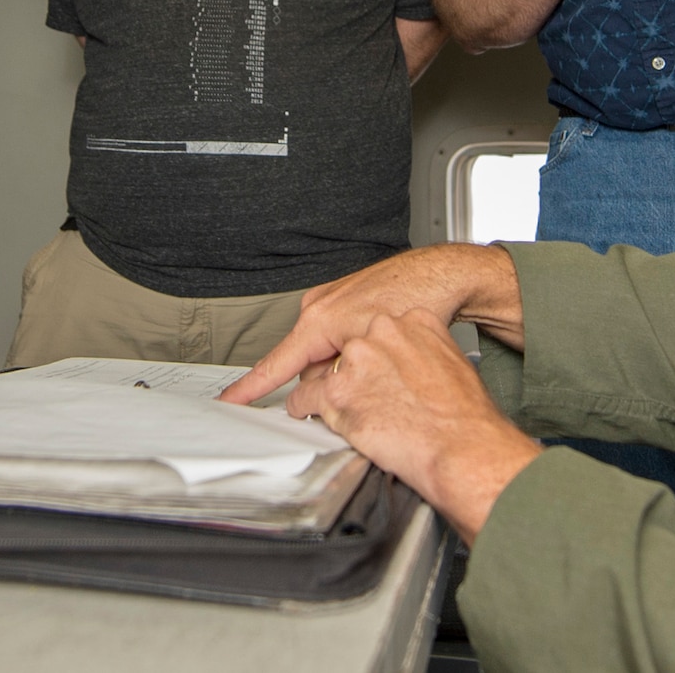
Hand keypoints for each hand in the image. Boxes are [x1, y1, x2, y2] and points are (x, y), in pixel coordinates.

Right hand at [219, 243, 521, 405]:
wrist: (444, 274)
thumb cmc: (416, 300)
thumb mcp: (373, 350)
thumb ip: (340, 376)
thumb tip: (322, 396)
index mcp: (319, 318)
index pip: (276, 363)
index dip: (251, 387)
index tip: (229, 401)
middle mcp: (320, 306)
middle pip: (307, 365)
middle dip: (325, 384)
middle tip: (358, 390)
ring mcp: (333, 302)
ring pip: (327, 355)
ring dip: (344, 368)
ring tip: (382, 365)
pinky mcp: (349, 304)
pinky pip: (340, 340)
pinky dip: (354, 353)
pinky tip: (382, 353)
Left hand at [286, 309, 540, 544]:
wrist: (464, 447)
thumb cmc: (466, 416)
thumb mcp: (452, 363)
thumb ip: (421, 354)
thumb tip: (408, 367)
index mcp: (413, 320)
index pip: (377, 333)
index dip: (375, 359)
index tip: (376, 373)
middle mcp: (382, 331)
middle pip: (349, 350)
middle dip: (354, 374)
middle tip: (369, 399)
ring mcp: (357, 358)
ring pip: (324, 372)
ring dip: (332, 391)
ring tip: (347, 412)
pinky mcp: (338, 390)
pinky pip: (306, 396)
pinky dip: (304, 407)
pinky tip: (307, 413)